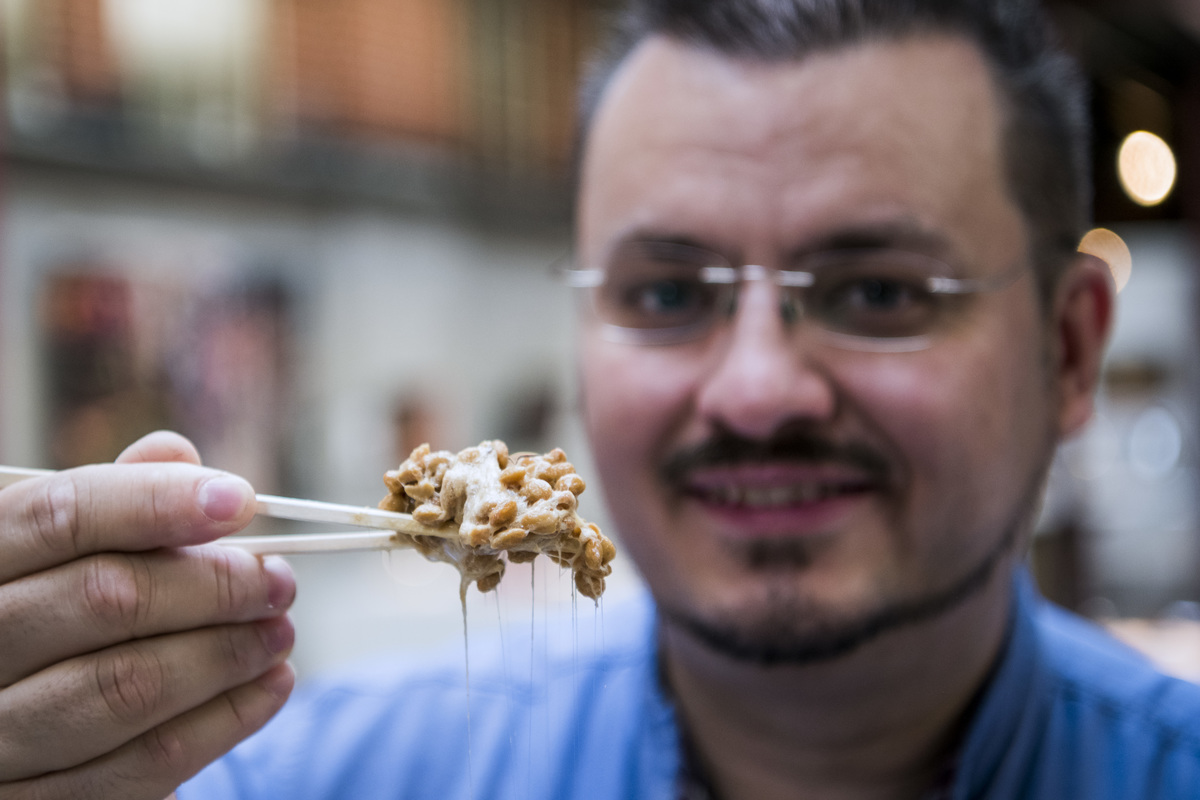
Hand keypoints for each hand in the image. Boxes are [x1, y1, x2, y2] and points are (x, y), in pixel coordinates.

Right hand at [0, 432, 296, 798]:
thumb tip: (179, 453)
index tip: (240, 501)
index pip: (59, 515)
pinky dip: (224, 720)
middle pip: (104, 598)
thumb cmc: (48, 615)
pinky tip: (269, 686)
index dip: (156, 501)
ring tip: (280, 631)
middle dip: (213, 584)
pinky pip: (143, 766)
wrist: (16, 731)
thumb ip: (110, 506)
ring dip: (227, 653)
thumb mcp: (56, 555)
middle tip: (277, 580)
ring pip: (127, 686)